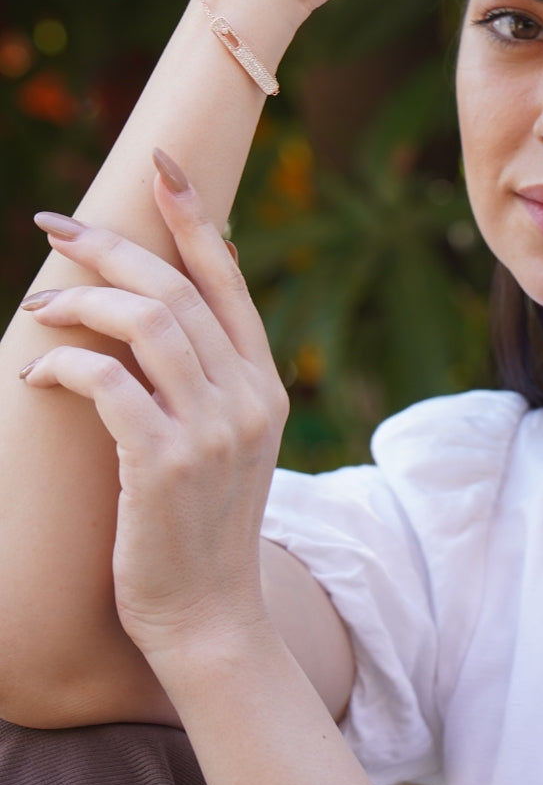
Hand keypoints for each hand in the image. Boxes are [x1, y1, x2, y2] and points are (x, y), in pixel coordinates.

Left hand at [19, 150, 286, 668]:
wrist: (210, 618)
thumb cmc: (197, 528)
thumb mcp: (224, 443)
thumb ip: (210, 377)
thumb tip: (169, 307)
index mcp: (264, 383)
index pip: (229, 280)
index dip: (194, 218)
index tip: (162, 166)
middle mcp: (249, 395)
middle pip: (178, 288)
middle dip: (112, 244)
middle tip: (55, 227)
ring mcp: (213, 428)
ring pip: (147, 321)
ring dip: (82, 298)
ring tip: (38, 305)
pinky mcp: (165, 462)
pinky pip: (107, 383)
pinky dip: (64, 364)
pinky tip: (35, 373)